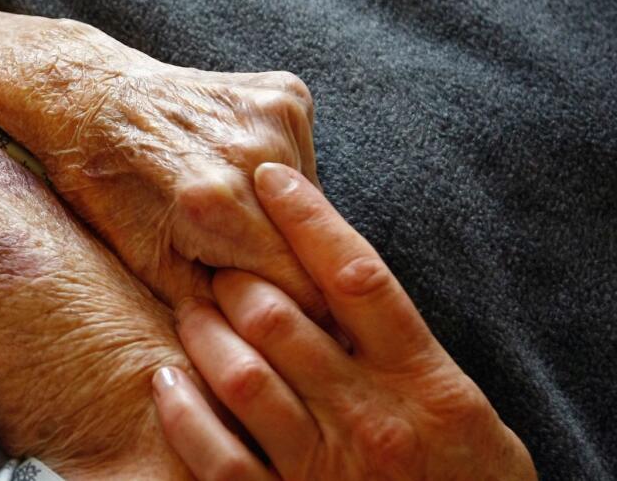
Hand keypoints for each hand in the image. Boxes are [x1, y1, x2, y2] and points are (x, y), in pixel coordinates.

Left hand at [151, 163, 535, 479]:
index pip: (358, 277)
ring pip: (244, 379)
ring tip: (190, 309)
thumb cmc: (462, 475)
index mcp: (423, 382)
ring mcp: (326, 468)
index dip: (308, 218)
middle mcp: (373, 419)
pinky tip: (165, 381)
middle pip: (283, 321)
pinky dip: (185, 414)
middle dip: (237, 280)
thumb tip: (334, 270)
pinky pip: (220, 458)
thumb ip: (398, 343)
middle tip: (215, 262)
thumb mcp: (452, 401)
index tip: (271, 176)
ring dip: (205, 333)